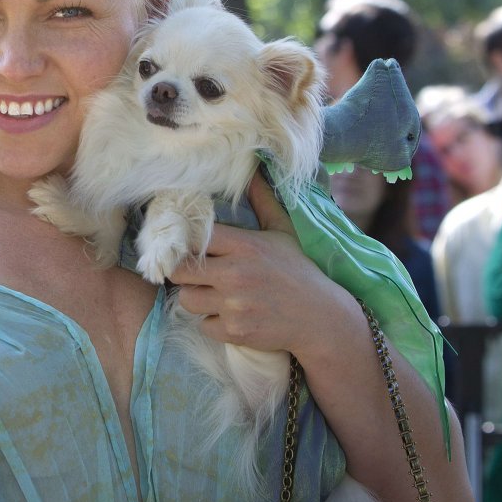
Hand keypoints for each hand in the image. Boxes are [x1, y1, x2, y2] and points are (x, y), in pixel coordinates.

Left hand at [169, 174, 353, 357]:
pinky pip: (204, 324)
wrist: (322, 318)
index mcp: (243, 246)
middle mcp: (234, 274)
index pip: (194, 237)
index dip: (185, 242)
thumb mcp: (283, 232)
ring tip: (215, 294)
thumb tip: (252, 171)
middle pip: (179, 270)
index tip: (187, 246)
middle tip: (195, 272)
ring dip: (197, 298)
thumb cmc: (299, 271)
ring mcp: (234, 304)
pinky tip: (231, 315)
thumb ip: (263, 201)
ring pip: (187, 299)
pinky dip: (213, 322)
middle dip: (183, 272)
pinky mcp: (235, 330)